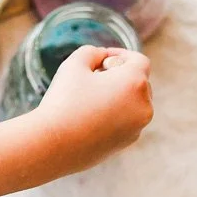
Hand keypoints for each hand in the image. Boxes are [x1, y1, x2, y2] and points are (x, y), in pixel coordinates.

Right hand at [35, 46, 152, 172]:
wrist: (53, 145)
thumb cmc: (63, 101)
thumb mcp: (73, 64)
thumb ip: (91, 52)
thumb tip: (101, 56)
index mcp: (135, 83)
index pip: (138, 61)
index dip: (120, 55)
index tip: (102, 58)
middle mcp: (143, 106)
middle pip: (139, 82)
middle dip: (119, 76)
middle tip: (92, 78)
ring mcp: (137, 127)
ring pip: (133, 103)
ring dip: (118, 96)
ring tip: (90, 99)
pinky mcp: (126, 143)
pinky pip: (126, 122)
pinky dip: (114, 116)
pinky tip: (89, 118)